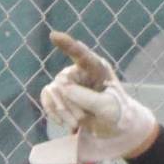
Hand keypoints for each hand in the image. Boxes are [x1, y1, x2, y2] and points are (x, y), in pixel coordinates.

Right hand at [31, 30, 158, 163]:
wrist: (113, 127)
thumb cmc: (116, 112)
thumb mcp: (107, 107)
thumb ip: (86, 96)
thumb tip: (60, 86)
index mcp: (97, 68)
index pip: (81, 54)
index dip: (67, 45)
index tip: (53, 36)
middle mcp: (81, 70)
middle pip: (63, 81)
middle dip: (69, 104)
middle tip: (82, 120)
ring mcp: (70, 81)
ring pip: (53, 91)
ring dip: (62, 111)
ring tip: (76, 124)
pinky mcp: (61, 93)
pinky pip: (47, 97)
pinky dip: (52, 111)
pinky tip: (62, 123)